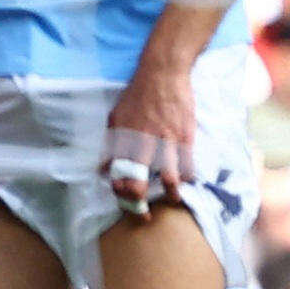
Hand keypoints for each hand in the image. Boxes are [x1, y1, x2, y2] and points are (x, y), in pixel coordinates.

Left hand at [102, 61, 197, 217]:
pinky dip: (187, 175)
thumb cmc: (137, 94)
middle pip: (138, 184)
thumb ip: (110, 144)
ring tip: (172, 200)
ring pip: (168, 179)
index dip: (119, 195)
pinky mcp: (185, 135)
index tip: (124, 201)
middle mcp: (143, 144)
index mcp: (123, 140)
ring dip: (170, 194)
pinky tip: (185, 178)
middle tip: (143, 215)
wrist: (163, 72)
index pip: (117, 177)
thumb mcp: (115, 117)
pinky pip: (187, 163)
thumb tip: (102, 169)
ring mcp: (167, 140)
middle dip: (139, 206)